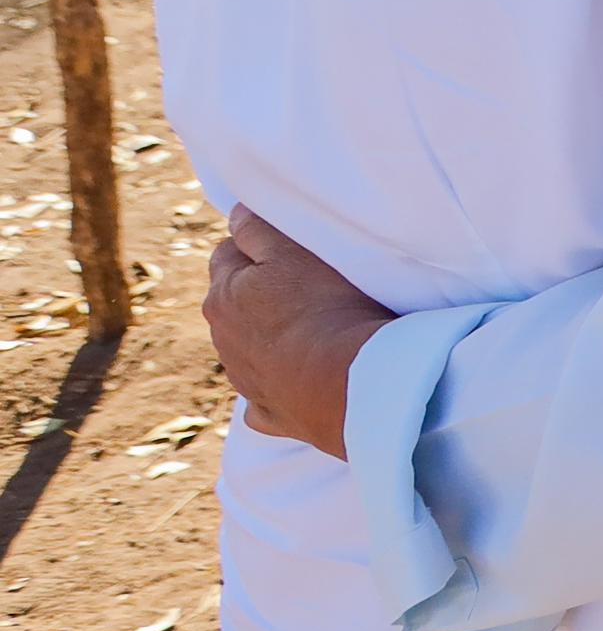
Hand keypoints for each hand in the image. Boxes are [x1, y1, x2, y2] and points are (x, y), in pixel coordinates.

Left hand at [203, 209, 392, 458]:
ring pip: (246, 349)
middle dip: (255, 293)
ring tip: (311, 332)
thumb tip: (236, 216)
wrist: (351, 384)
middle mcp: (223, 339)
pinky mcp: (269, 414)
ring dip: (267, 338)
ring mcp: (244, 380)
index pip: (226, 256)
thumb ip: (259, 231)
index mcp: (223, 296)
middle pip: (232, 304)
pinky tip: (297, 382)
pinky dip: (274, 387)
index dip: (254, 248)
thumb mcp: (295, 254)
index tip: (285, 249)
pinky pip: (262, 398)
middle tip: (300, 287)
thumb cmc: (327, 309)